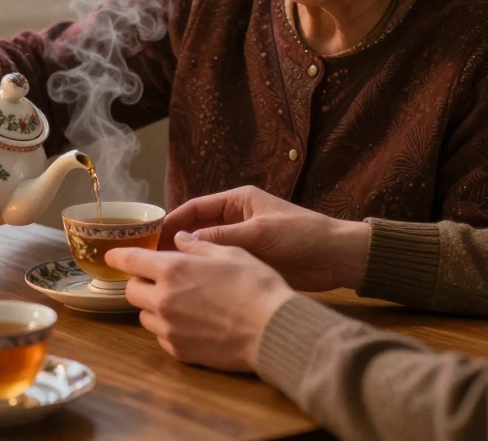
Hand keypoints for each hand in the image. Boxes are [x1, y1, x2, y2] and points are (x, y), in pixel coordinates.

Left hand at [106, 233, 295, 371]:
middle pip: (132, 291)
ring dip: (153, 307)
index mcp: (173, 270)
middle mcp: (164, 300)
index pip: (130, 261)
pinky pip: (161, 337)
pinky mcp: (179, 351)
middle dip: (141, 283)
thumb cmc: (256, 286)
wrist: (273, 331)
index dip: (118, 256)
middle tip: (160, 280)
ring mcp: (170, 329)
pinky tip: (191, 324)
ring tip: (180, 303)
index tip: (112, 256)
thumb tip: (180, 238)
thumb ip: (199, 245)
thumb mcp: (230, 253)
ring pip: (145, 316)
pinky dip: (169, 328)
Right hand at [163, 186, 369, 291]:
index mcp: (239, 201)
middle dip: (175, 242)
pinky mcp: (250, 263)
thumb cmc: (302, 235)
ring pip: (206, 250)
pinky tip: (191, 287)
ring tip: (165, 276)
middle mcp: (237, 219)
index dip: (173, 220)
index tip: (151, 235)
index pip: (196, 207)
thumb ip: (222, 237)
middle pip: (197, 228)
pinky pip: (220, 266)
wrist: (336, 258)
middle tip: (152, 259)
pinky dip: (205, 273)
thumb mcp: (260, 233)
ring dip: (188, 260)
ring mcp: (242, 242)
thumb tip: (183, 242)